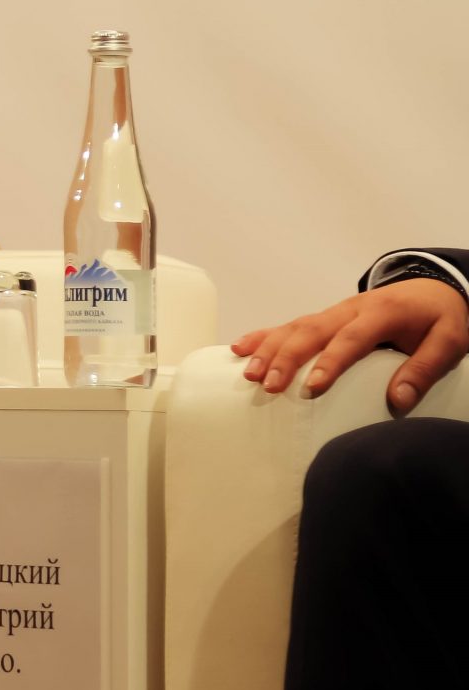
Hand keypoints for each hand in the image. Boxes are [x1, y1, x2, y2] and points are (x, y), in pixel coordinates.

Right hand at [231, 278, 468, 413]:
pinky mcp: (326, 317)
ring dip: (268, 349)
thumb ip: (425, 369)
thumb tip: (397, 401)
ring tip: (249, 372)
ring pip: (295, 327)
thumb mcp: (450, 342)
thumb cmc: (441, 318)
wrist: (434, 288)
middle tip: (267, 384)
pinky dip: (265, 335)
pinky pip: (290, 325)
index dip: (329, 363)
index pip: (350, 339)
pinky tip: (242, 347)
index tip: (310, 388)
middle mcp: (350, 309)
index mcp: (382, 313)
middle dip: (285, 357)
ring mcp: (334, 311)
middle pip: (311, 331)